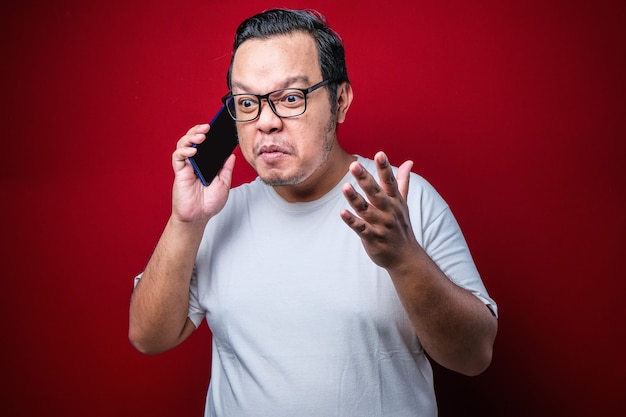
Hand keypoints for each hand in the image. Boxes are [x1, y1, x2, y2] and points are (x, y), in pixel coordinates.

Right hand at [171, 124, 235, 223]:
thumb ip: (226, 169)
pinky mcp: (179, 172)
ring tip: (201, 136)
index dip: (210, 134)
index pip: (206, 144)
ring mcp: (186, 166)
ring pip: (183, 144)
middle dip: (198, 130)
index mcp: (206, 163)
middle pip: (193, 140)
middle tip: (208, 127)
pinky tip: (193, 151)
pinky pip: (178, 157)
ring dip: (191, 137)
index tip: (218, 127)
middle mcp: (195, 162)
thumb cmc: (210, 203)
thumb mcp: (224, 184)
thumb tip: (231, 155)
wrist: (199, 217)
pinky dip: (184, 151)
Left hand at [340, 151, 417, 269]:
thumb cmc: (401, 226)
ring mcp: (382, 225)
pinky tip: (342, 213)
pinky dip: (352, 221)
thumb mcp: (402, 202)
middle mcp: (389, 211)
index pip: (389, 181)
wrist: (406, 257)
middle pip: (375, 193)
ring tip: (345, 187)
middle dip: (365, 179)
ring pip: (366, 210)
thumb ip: (402, 181)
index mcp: (394, 201)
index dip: (384, 168)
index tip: (380, 154)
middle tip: (354, 165)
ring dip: (355, 199)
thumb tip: (409, 161)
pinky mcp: (374, 239)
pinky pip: (362, 229)